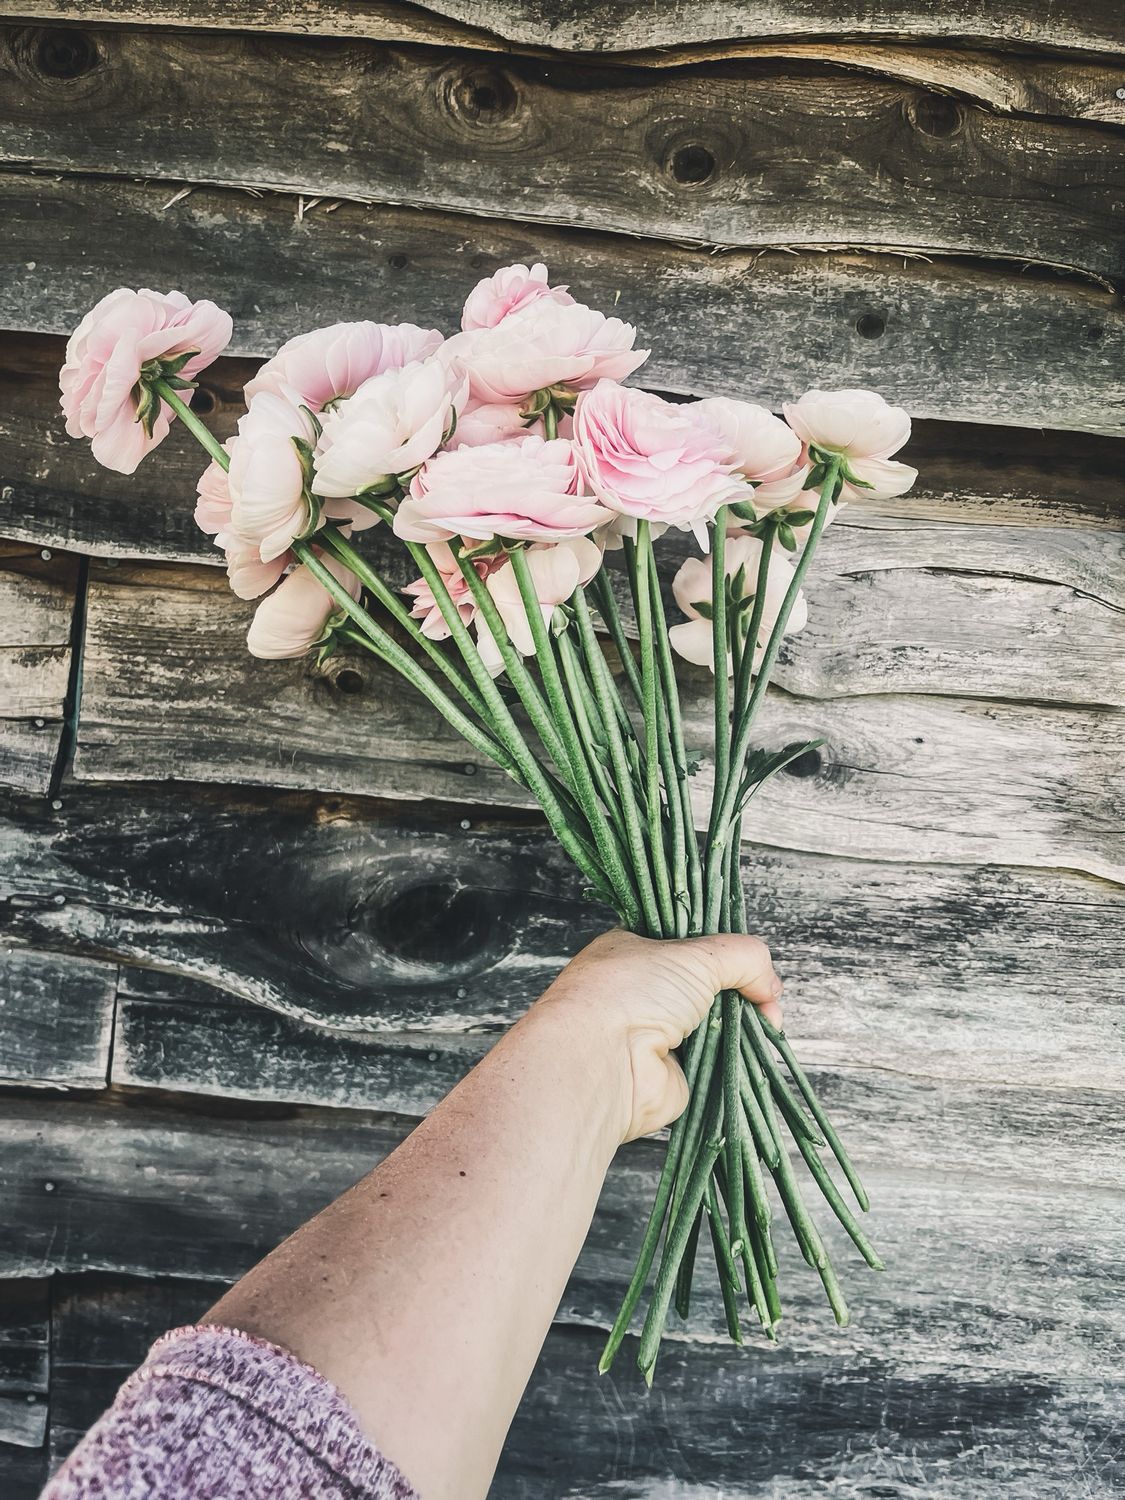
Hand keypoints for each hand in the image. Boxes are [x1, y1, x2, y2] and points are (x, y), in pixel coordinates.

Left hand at [533, 929, 783, 1142]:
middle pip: (708, 987)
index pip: (689, 945)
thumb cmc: (628, 994)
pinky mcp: (675, 1075)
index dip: (725, 952)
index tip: (753, 961)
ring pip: (717, 1024)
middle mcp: (643, 993)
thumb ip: (741, 957)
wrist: (601, 1064)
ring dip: (743, 1024)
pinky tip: (754, 1049)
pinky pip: (718, 1062)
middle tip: (766, 995)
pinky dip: (737, 1058)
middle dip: (741, 990)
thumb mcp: (695, 955)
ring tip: (765, 1020)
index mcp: (635, 951)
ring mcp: (658, 1036)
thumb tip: (770, 983)